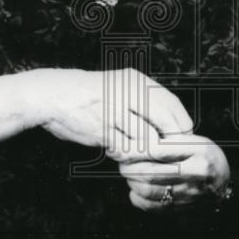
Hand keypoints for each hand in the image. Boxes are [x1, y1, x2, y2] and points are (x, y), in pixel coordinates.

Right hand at [31, 68, 193, 160]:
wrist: (54, 95)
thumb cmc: (92, 94)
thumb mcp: (121, 86)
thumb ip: (145, 100)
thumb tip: (175, 123)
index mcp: (136, 80)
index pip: (172, 104)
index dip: (182, 124)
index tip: (184, 138)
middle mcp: (130, 93)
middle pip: (166, 123)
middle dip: (173, 142)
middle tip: (172, 154)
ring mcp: (116, 111)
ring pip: (148, 141)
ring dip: (149, 153)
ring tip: (144, 155)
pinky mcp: (102, 130)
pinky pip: (127, 151)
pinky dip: (129, 157)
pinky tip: (121, 153)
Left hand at [119, 133, 230, 211]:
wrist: (222, 183)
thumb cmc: (205, 156)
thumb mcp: (195, 139)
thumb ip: (171, 139)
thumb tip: (136, 139)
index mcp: (198, 150)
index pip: (158, 150)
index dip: (134, 150)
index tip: (119, 147)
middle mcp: (196, 173)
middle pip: (150, 172)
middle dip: (129, 166)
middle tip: (120, 160)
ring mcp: (189, 194)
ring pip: (149, 190)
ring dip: (132, 181)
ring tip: (129, 173)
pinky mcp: (183, 209)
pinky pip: (152, 207)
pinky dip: (138, 198)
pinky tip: (136, 189)